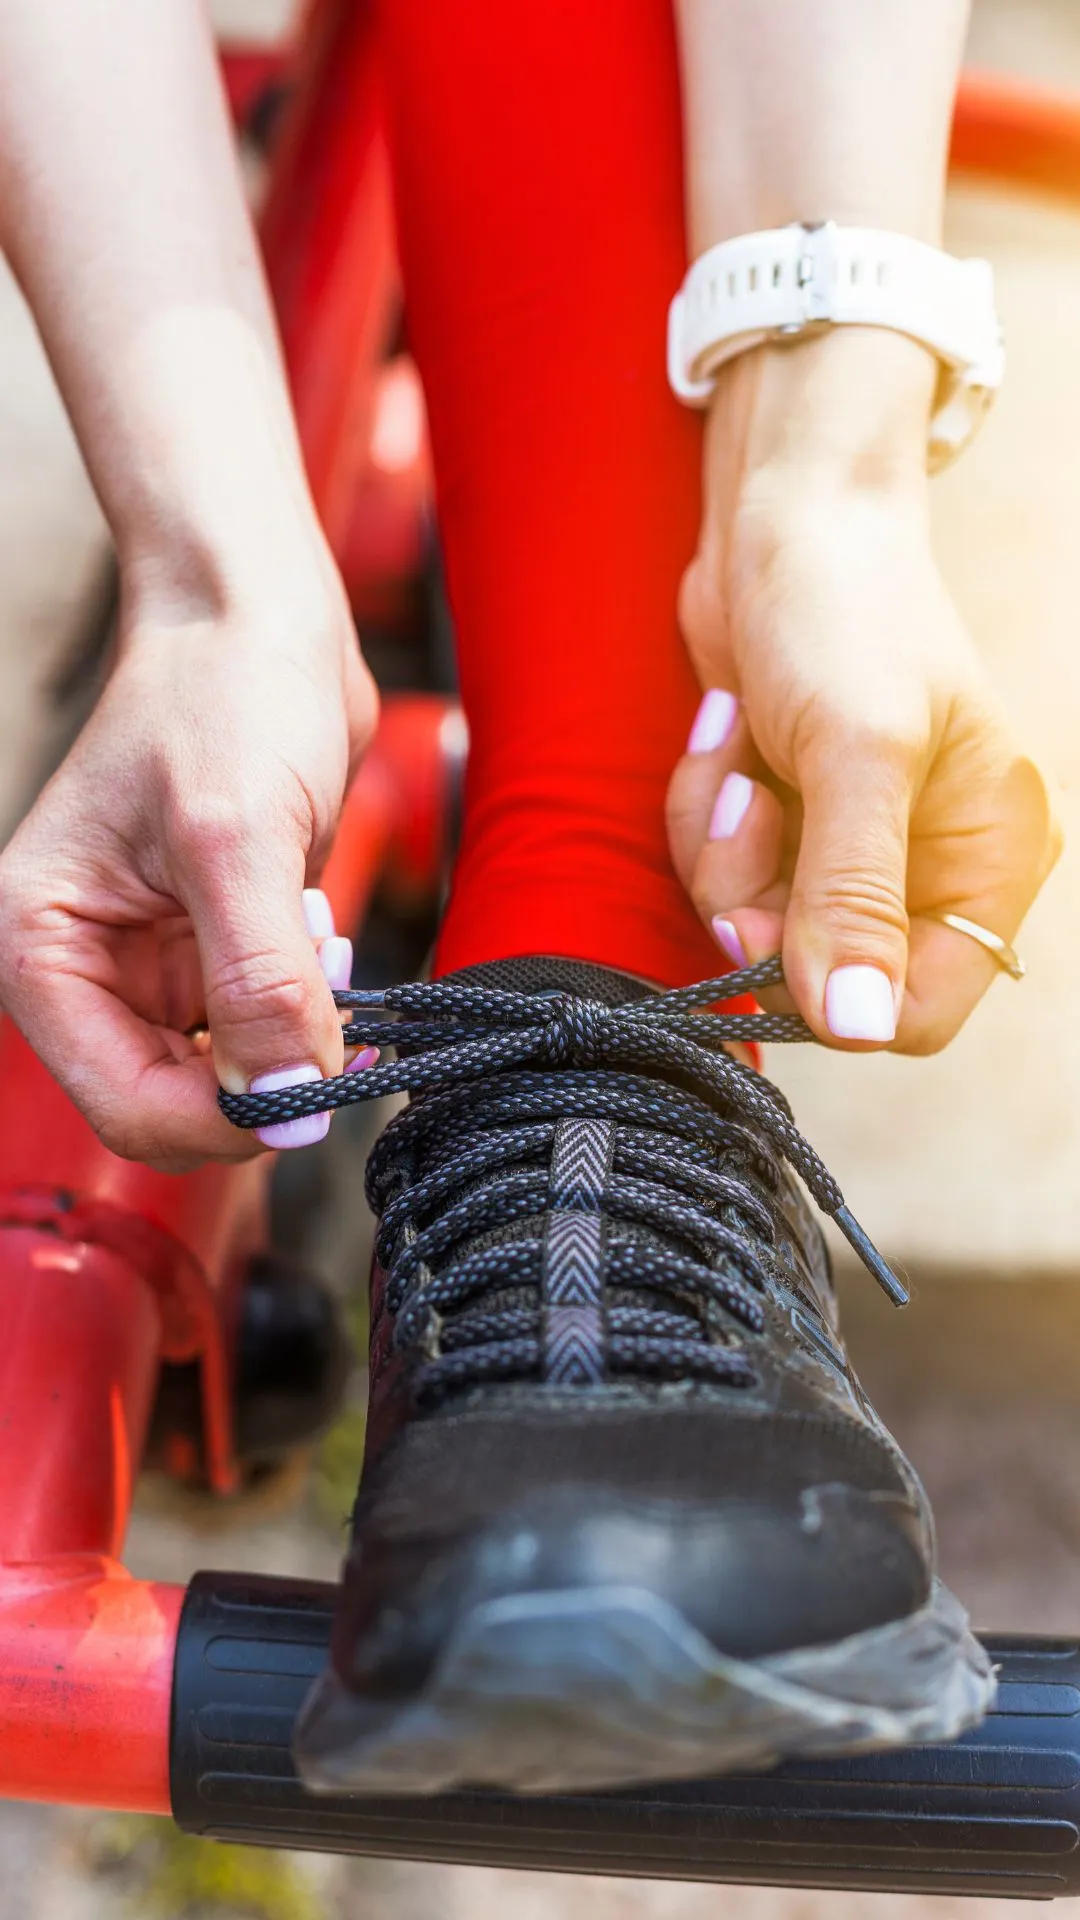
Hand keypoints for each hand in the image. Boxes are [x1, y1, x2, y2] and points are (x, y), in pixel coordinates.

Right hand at [0, 564, 377, 1166]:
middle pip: (173, 1106)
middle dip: (261, 1081)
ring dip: (286, 1042)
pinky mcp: (201, 949)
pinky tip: (316, 941)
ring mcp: (144, 963)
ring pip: (221, 1077)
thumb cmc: (225, 693)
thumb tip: (282, 1103)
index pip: (129, 1106)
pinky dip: (300, 1010)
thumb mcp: (240, 837)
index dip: (228, 1120)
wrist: (260, 622)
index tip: (320, 1094)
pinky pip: (254, 1030)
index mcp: (44, 945)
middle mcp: (82, 967)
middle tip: (339, 1030)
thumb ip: (258, 981)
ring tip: (316, 948)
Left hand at [667, 333, 1060, 1053]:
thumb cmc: (845, 609)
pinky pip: (722, 871)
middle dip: (758, 895)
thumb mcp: (856, 751)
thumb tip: (858, 1026)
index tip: (767, 930)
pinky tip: (728, 731)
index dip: (835, 990)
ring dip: (720, 843)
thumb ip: (854, 893)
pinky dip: (705, 810)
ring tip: (741, 745)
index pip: (920, 1008)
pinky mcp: (787, 819)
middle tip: (748, 805)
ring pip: (757, 923)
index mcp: (991, 857)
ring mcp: (851, 843)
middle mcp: (928, 863)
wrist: (784, 511)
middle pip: (819, 971)